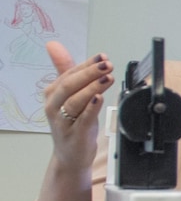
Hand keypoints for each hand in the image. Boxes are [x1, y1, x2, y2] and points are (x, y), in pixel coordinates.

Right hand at [43, 42, 113, 170]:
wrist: (70, 155)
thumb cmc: (72, 122)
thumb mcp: (69, 95)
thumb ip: (65, 70)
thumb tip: (53, 45)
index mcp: (52, 93)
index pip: (69, 74)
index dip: (87, 64)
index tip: (103, 57)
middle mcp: (54, 106)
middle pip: (70, 85)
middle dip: (89, 73)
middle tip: (107, 65)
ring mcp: (63, 121)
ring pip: (75, 101)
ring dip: (92, 87)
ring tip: (107, 78)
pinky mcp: (75, 134)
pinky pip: (83, 119)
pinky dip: (91, 108)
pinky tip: (99, 99)